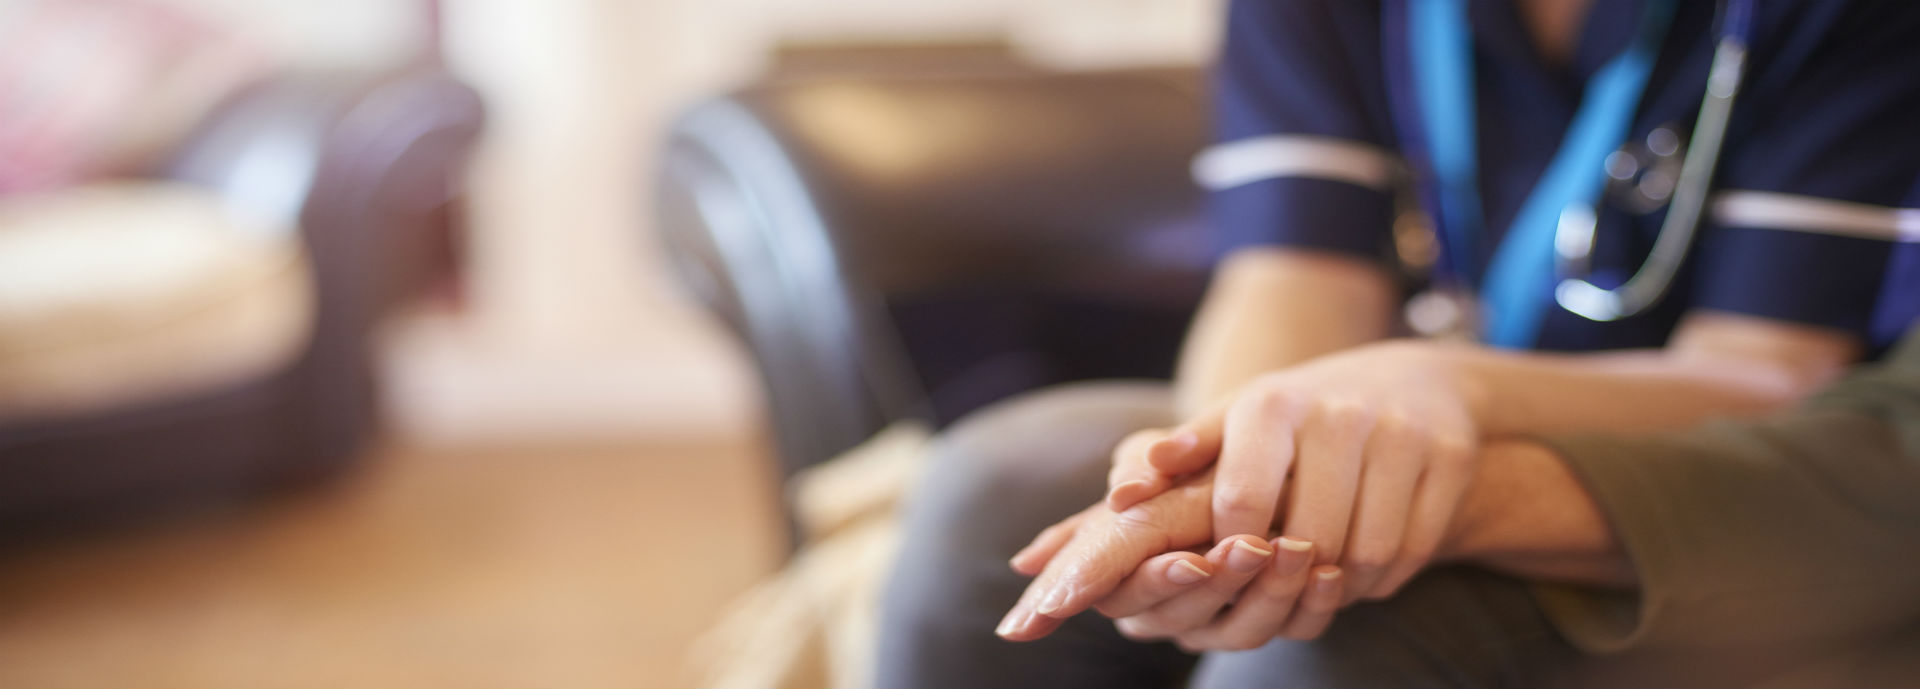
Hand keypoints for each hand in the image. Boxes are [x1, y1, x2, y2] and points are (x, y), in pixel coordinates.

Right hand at [998, 470, 1347, 648]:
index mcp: (1120, 568)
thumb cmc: (1201, 454)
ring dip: (1269, 593)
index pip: (1124, 591)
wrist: (1270, 460)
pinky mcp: (1271, 625)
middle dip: (1220, 585)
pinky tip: (1330, 575)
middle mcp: (1162, 608)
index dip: (1159, 580)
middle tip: (1252, 548)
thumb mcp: (1171, 447)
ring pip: (1241, 632)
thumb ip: (1142, 464)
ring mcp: (1217, 625)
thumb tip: (1124, 491)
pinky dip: (1313, 606)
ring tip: (1297, 549)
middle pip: (1183, 617)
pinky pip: (1293, 632)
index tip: (1192, 560)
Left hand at [1107, 340, 1484, 600]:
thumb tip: (1122, 493)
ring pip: (1366, 552)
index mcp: (1273, 403)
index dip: (1234, 549)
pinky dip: (1385, 578)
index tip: (1234, 561)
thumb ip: (1181, 456)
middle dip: (1292, 573)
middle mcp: (1340, 411)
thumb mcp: (1239, 420)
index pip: (1243, 502)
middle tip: (1284, 582)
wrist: (1414, 377)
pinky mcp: (1451, 456)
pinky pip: (1414, 550)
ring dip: (1340, 585)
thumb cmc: (1302, 412)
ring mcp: (1402, 432)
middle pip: (1310, 536)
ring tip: (1321, 581)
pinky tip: (1364, 571)